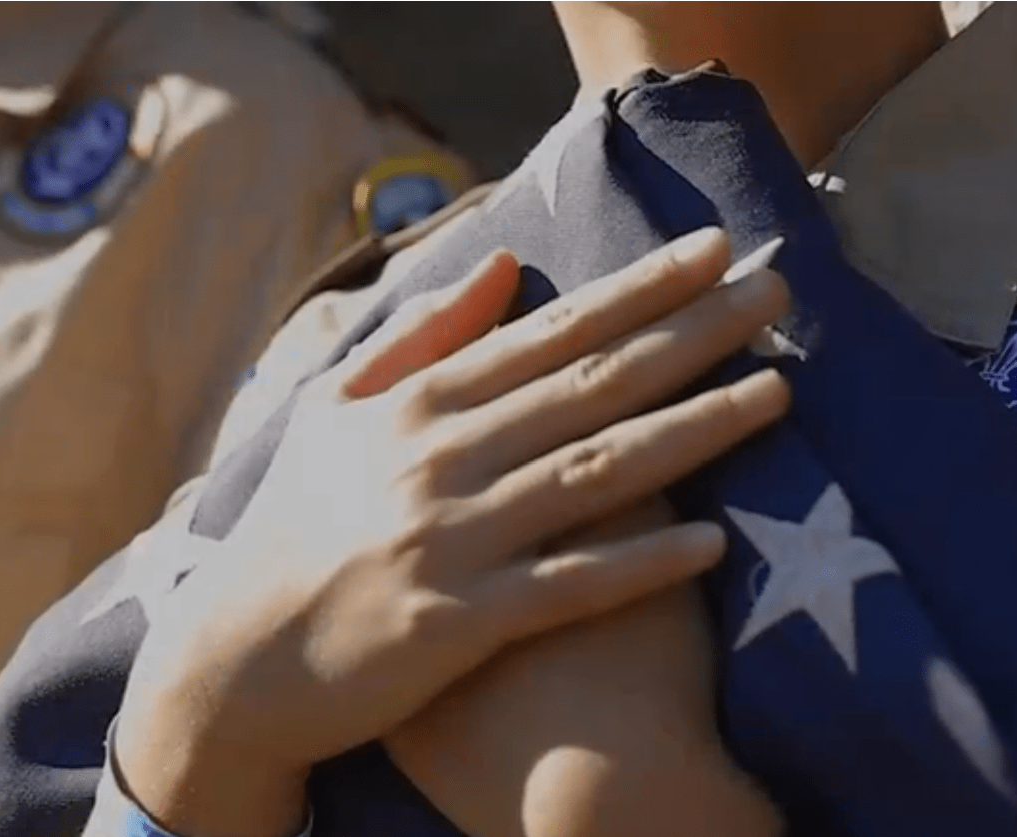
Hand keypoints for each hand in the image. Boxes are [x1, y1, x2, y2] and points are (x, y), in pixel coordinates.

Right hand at [116, 228, 789, 836]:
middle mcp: (442, 459)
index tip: (712, 252)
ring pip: (596, 474)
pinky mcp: (460, 624)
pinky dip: (640, 565)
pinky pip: (569, 589)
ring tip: (777, 394)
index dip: (638, 290)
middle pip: (591, 386)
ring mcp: (454, 541)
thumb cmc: (295, 524)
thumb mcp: (336, 409)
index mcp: (417, 403)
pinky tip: (711, 543)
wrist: (239, 656)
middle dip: (691, 333)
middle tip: (774, 290)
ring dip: (693, 431)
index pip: (548, 332)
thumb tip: (500, 264)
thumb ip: (422, 333)